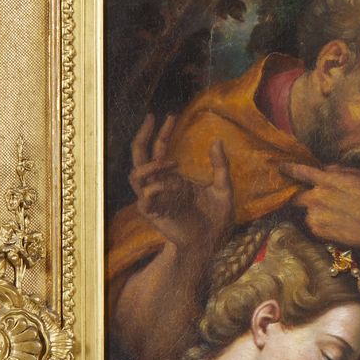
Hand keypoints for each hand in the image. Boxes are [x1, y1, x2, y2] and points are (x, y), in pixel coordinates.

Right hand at [129, 114, 233, 254]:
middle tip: (151, 119)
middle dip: (142, 137)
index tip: (169, 115)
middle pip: (139, 157)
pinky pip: (144, 199)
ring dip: (150, 165)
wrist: (213, 244)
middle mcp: (160, 185)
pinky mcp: (155, 215)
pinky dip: (153, 189)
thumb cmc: (216, 218)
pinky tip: (169, 186)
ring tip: (171, 162)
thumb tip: (218, 141)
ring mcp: (155, 199)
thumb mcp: (224, 188)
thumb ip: (220, 166)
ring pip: (135, 176)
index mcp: (172, 178)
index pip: (158, 149)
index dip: (161, 132)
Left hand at [284, 163, 359, 281]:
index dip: (289, 168)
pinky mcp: (318, 231)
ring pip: (306, 210)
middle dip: (303, 195)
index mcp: (329, 180)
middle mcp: (318, 197)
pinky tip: (339, 224)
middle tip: (319, 199)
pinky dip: (321, 223)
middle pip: (297, 195)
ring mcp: (316, 215)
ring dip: (315, 211)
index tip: (281, 167)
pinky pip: (313, 224)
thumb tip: (324, 169)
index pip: (301, 172)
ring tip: (338, 215)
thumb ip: (339, 170)